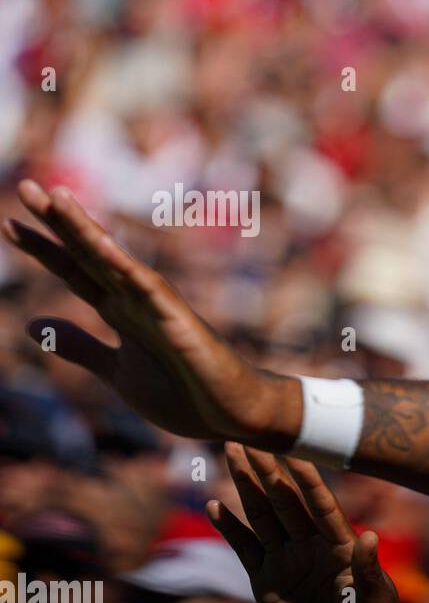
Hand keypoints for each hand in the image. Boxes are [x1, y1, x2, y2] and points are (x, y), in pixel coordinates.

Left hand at [2, 180, 294, 442]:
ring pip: (115, 262)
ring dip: (86, 231)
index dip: (44, 249)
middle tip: (25, 187)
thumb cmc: (184, 393)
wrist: (231, 415)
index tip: (9, 225)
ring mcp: (158, 307)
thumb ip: (79, 347)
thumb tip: (30, 325)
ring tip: (57, 198)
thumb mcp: (116, 372)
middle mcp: (136, 301)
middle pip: (89, 256)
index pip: (75, 272)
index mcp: (121, 312)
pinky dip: (126, 266)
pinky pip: (149, 289)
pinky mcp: (180, 321)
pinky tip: (100, 244)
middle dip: (58, 224)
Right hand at [207, 444, 410, 602]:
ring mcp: (287, 559)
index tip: (295, 450)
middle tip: (248, 437)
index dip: (308, 479)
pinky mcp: (267, 580)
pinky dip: (230, 528)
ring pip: (262, 516)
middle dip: (267, 470)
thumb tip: (370, 538)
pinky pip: (245, 548)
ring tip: (231, 454)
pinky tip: (214, 505)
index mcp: (340, 543)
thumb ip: (368, 572)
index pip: (321, 505)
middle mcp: (311, 544)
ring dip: (245, 486)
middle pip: (285, 501)